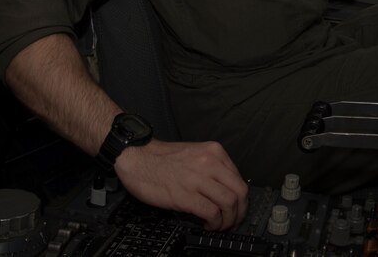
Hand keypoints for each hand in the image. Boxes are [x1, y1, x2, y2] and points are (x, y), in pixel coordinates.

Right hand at [114, 139, 249, 229]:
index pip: (239, 178)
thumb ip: (212, 168)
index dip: (241, 199)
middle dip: (241, 211)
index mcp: (214, 152)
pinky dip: (214, 223)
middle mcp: (210, 163)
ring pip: (229, 203)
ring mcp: (198, 179)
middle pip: (240, 192)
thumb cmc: (161, 158)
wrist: (136, 157)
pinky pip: (211, 213)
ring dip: (228, 220)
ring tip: (220, 225)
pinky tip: (208, 225)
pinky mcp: (185, 195)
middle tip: (234, 221)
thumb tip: (224, 190)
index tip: (237, 209)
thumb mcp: (194, 154)